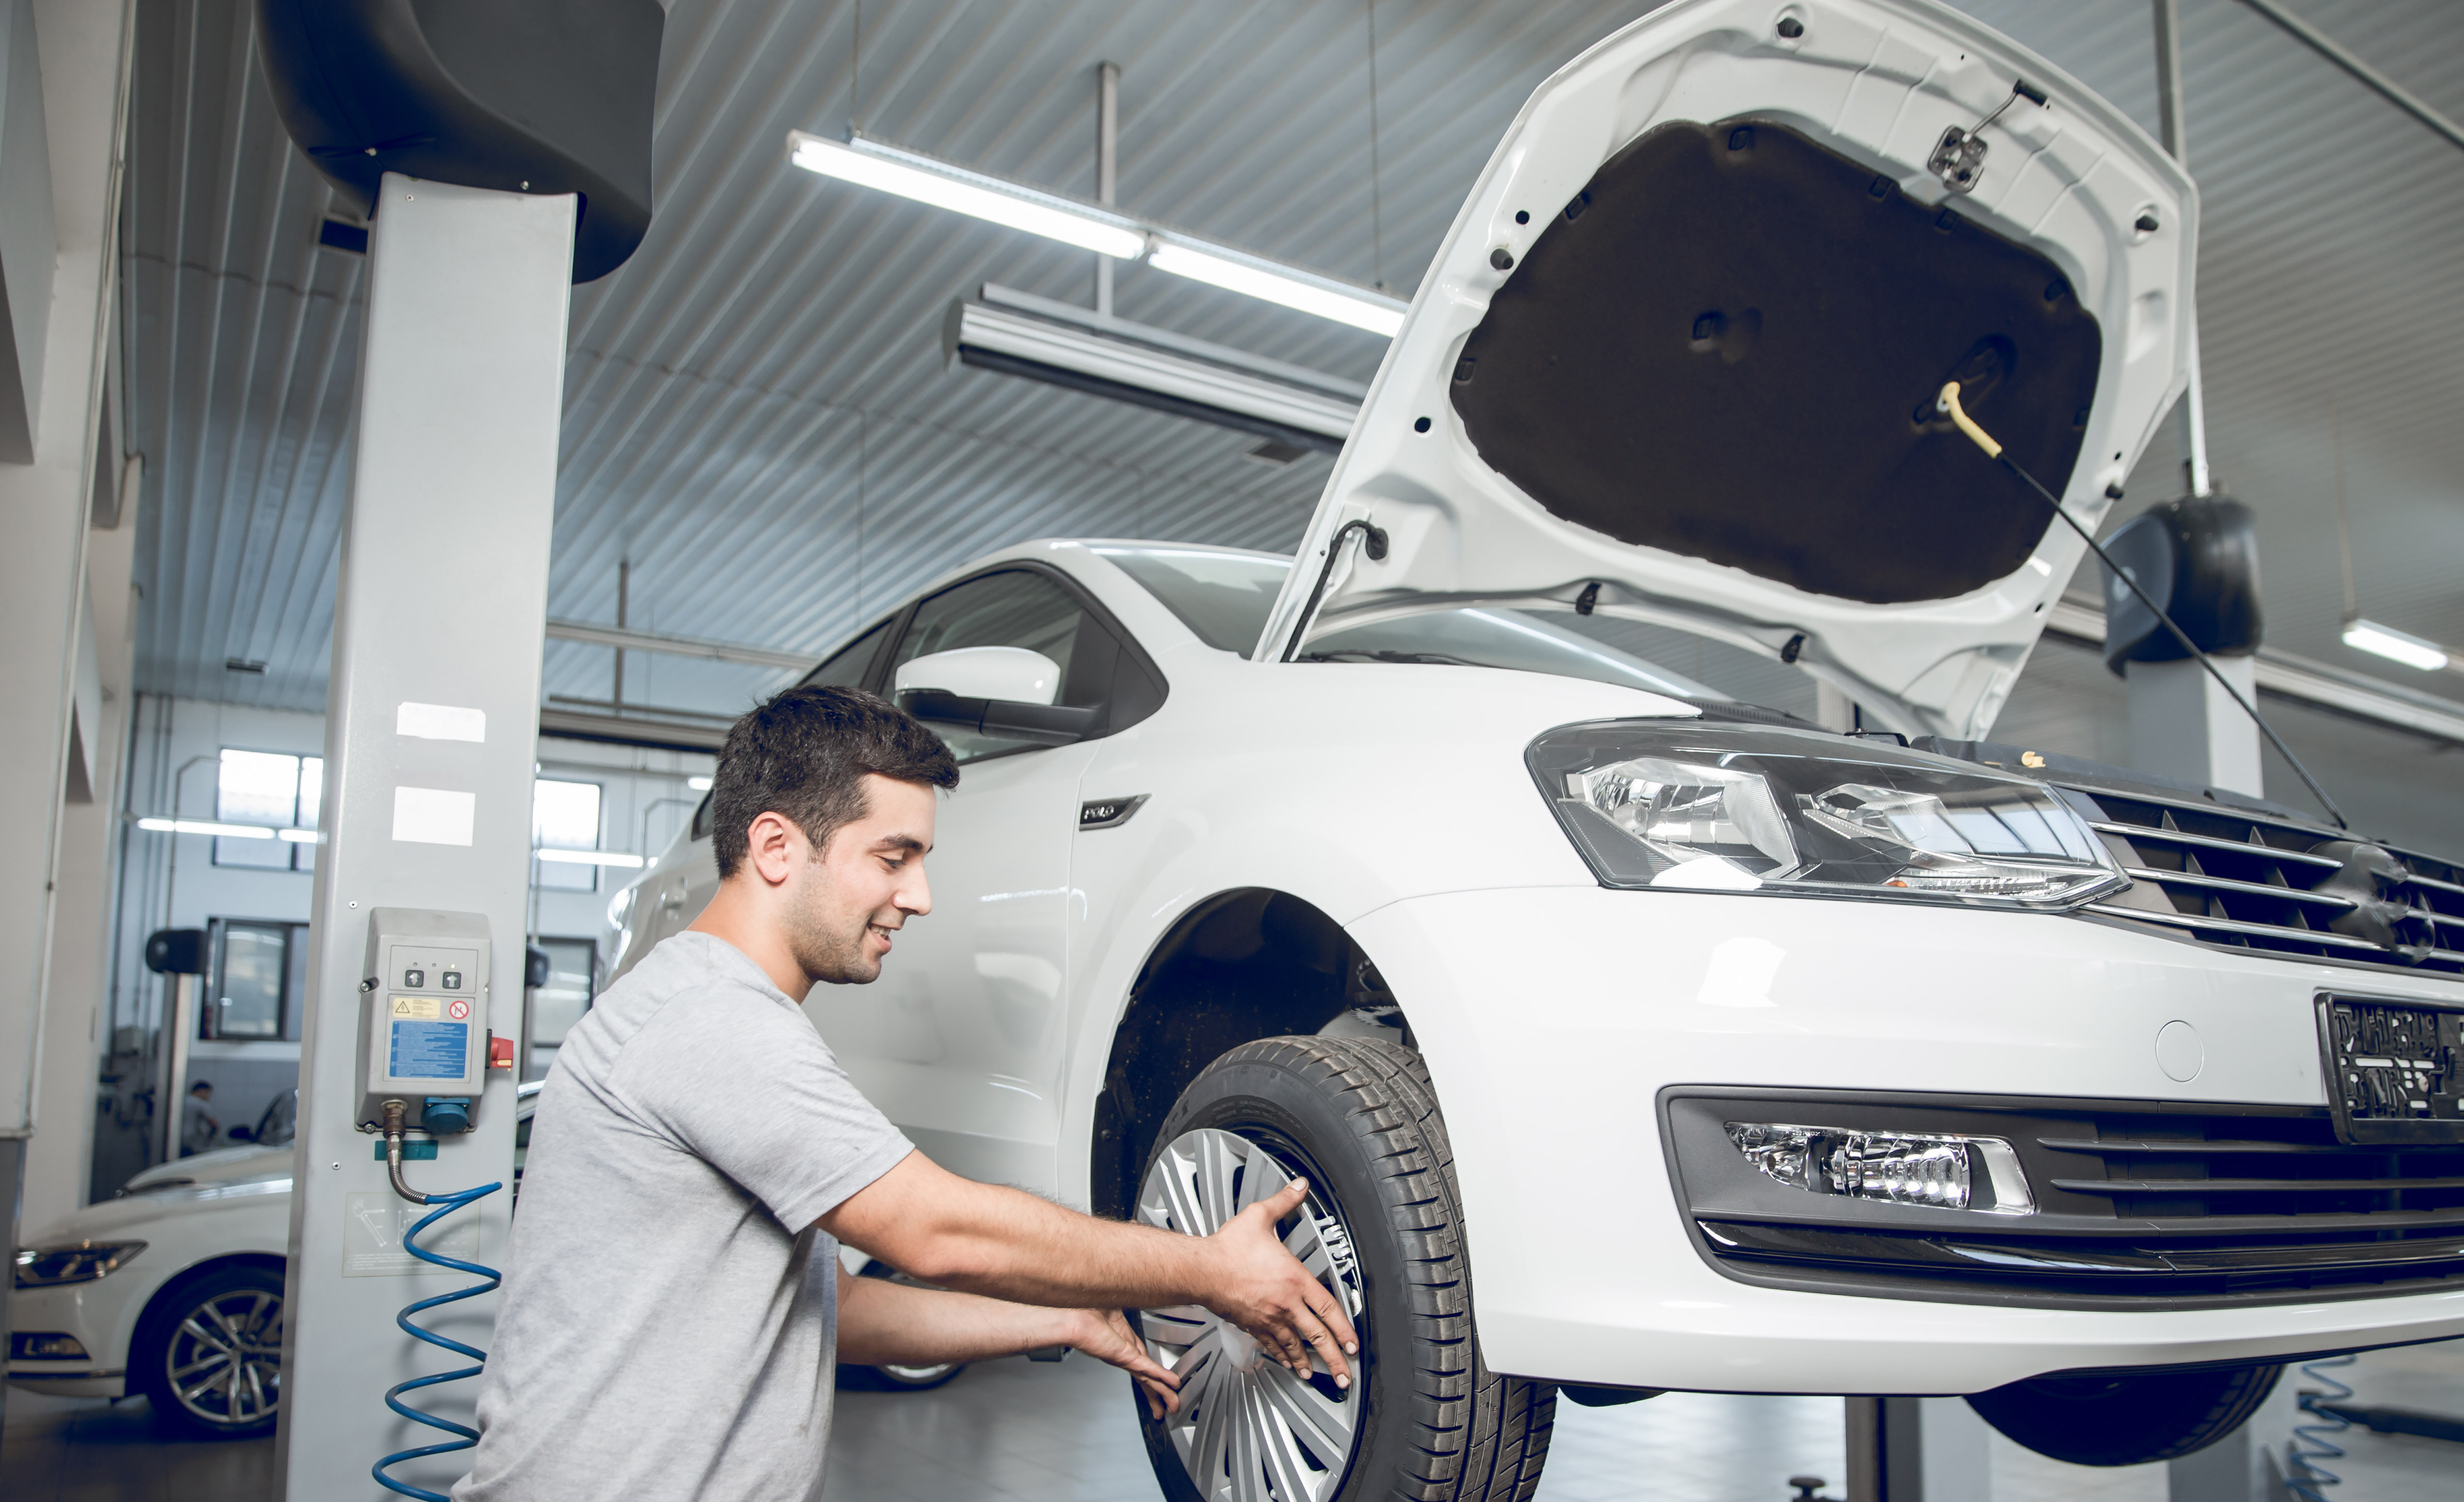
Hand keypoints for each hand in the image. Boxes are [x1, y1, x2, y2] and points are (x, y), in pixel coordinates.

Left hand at [1067, 1308, 1181, 1417]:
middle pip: (1145, 1378)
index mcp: (1121, 1344)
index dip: (1154, 1373)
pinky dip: (1161, 1376)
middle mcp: (1122, 1354)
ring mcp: (1124, 1358)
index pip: (1142, 1362)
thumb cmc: (1083, 1310)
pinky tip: (1171, 1384)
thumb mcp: (1112, 1308)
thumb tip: (1128, 1300)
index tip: (1162, 1381)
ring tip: (1172, 1405)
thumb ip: (1121, 1310)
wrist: (1072, 1316)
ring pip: (1148, 1379)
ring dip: (1162, 1392)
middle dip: (1157, 1394)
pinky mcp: (1124, 1357)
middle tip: (1166, 1408)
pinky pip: (1147, 1368)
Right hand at [1203, 1178, 1358, 1388]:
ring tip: (1317, 1375)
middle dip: (1334, 1358)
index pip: (1328, 1309)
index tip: (1353, 1344)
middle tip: (1344, 1375)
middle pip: (1316, 1337)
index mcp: (1294, 1280)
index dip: (1344, 1329)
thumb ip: (1284, 1201)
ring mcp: (1267, 1318)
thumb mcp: (1260, 1217)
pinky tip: (1286, 1362)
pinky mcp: (1251, 1325)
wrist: (1201, 1269)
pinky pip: (1271, 1345)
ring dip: (1307, 1362)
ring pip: (1294, 1346)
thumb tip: (1299, 1186)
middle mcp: (1285, 1304)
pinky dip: (1282, 1356)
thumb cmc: (1228, 1249)